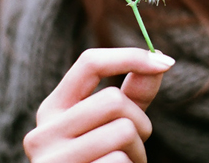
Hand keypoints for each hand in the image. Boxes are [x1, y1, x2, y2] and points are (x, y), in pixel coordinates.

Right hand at [23, 47, 174, 162]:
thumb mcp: (114, 126)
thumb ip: (133, 95)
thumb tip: (161, 59)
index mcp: (53, 110)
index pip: (89, 63)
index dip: (130, 56)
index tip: (165, 62)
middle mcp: (43, 132)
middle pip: (113, 100)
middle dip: (140, 123)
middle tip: (134, 147)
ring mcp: (52, 160)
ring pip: (123, 130)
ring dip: (138, 153)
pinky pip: (120, 162)